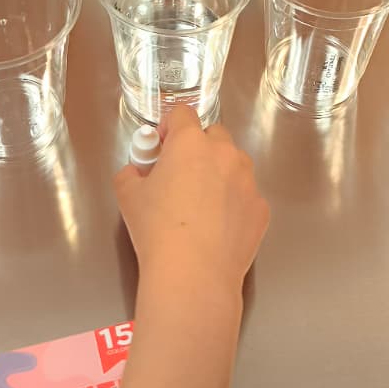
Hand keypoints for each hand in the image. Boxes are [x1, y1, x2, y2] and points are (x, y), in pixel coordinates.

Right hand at [113, 106, 268, 304]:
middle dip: (198, 148)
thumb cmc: (156, 230)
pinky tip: (218, 229)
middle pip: (214, 134)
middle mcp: (225, 154)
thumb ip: (130, 174)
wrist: (194, 274)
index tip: (161, 148)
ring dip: (219, 174)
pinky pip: (246, 196)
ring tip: (201, 206)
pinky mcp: (261, 208)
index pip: (182, 113)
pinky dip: (234, 204)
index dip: (169, 128)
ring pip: (234, 164)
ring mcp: (248, 181)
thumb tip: (136, 172)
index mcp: (190, 143)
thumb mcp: (127, 197)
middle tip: (180, 176)